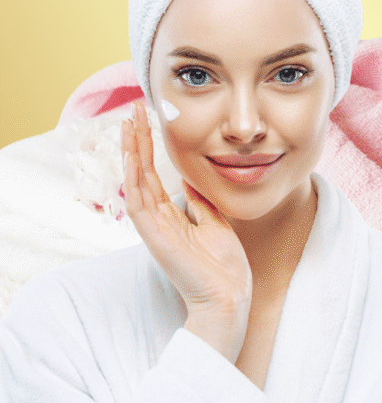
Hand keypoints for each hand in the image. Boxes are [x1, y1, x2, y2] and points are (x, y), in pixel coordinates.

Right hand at [121, 102, 251, 361]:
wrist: (228, 296)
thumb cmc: (223, 266)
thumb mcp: (215, 223)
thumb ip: (200, 202)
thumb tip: (192, 179)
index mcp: (171, 215)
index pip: (154, 174)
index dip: (150, 147)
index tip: (147, 119)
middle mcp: (157, 218)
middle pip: (141, 171)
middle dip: (137, 139)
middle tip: (133, 109)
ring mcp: (154, 227)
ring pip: (135, 181)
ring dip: (132, 151)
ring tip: (128, 122)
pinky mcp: (155, 237)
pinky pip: (139, 202)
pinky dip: (134, 177)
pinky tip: (132, 155)